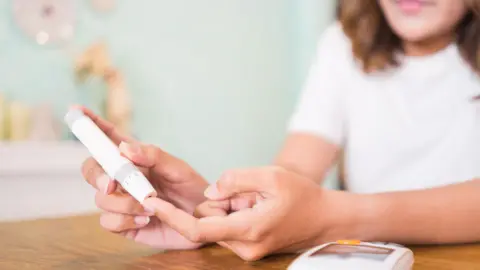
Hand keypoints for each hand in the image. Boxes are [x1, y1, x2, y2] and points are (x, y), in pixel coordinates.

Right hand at [78, 106, 208, 249]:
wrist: (205, 220)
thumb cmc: (191, 188)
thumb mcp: (177, 168)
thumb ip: (153, 155)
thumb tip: (123, 148)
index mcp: (134, 159)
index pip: (108, 139)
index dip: (91, 124)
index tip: (75, 110)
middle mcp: (123, 179)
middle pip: (92, 170)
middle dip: (96, 176)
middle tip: (111, 184)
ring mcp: (122, 202)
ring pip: (101, 199)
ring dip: (123, 203)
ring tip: (151, 207)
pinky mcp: (125, 224)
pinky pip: (108, 222)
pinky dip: (124, 220)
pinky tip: (146, 220)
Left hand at [142, 166, 364, 260]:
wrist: (324, 219)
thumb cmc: (303, 196)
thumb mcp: (271, 176)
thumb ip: (235, 179)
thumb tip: (210, 190)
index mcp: (247, 230)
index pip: (197, 228)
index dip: (170, 215)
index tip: (151, 201)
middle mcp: (242, 247)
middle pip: (208, 220)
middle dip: (217, 201)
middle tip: (247, 191)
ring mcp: (246, 250)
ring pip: (217, 222)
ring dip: (229, 205)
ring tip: (258, 199)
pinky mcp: (248, 247)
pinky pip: (228, 225)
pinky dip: (234, 211)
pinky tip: (257, 205)